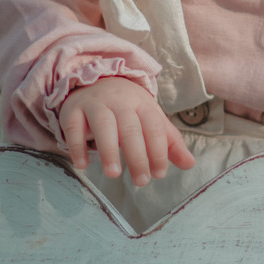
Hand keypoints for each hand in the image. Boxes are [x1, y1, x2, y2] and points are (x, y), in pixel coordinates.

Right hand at [58, 78, 194, 184]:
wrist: (97, 81)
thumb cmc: (129, 108)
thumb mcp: (152, 120)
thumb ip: (170, 143)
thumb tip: (190, 164)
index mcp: (143, 104)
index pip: (154, 127)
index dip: (158, 151)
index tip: (159, 174)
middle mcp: (120, 101)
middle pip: (130, 129)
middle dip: (137, 156)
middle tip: (141, 181)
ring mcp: (95, 103)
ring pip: (103, 125)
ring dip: (108, 150)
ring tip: (114, 174)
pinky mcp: (73, 109)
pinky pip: (74, 127)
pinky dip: (77, 146)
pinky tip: (83, 165)